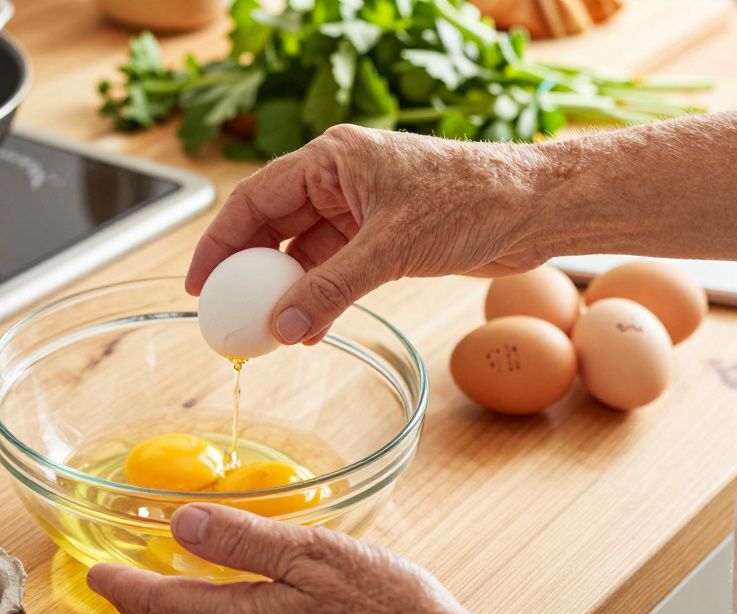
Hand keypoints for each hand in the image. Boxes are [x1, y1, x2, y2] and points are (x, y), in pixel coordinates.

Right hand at [185, 125, 549, 344]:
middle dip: (249, 272)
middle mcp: (339, 180)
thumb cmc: (473, 200)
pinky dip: (318, 298)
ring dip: (285, 291)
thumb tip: (282, 327)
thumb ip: (330, 289)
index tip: (201, 283)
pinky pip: (333, 269)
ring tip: (267, 331)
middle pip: (271, 226)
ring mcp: (360, 210)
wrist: (536, 209)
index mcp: (331, 159)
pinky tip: (308, 329)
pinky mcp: (382, 238)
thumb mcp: (391, 248)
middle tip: (227, 312)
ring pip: (302, 252)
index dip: (220, 242)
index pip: (254, 200)